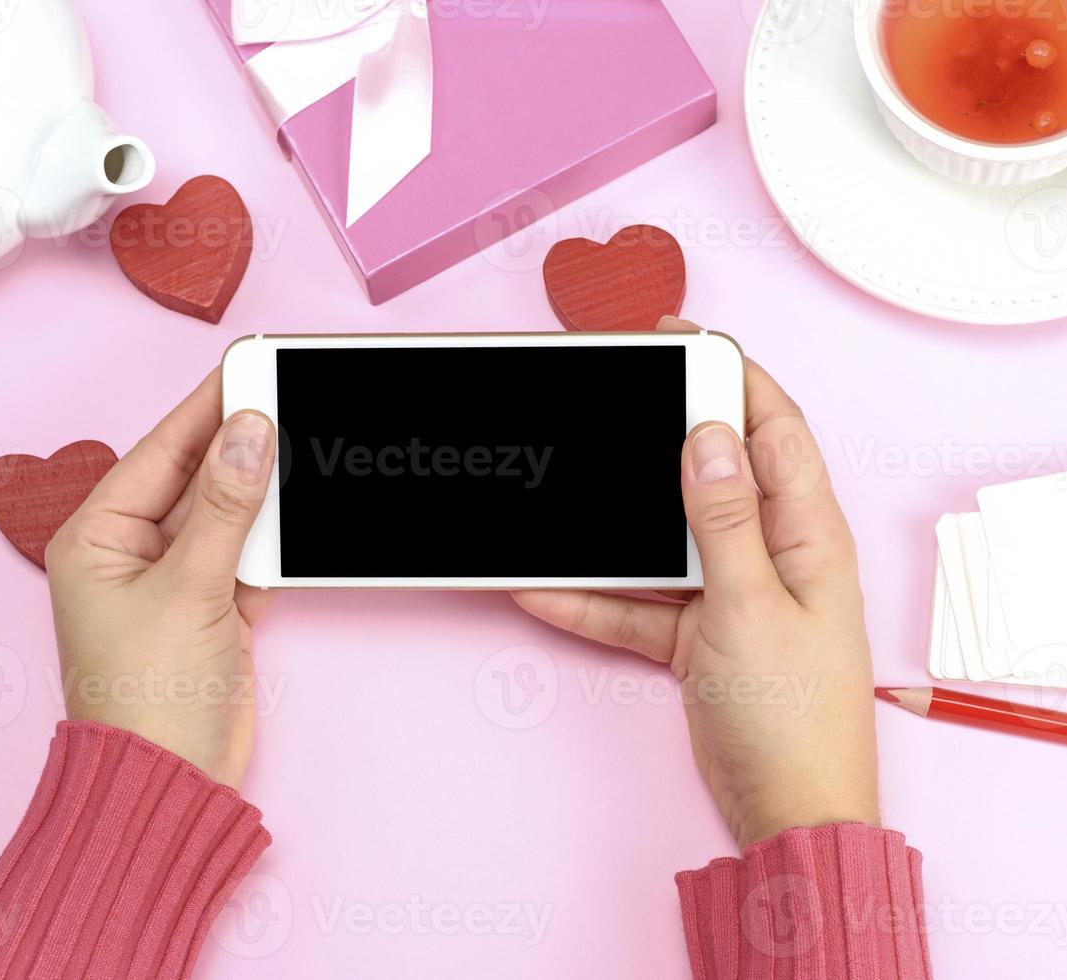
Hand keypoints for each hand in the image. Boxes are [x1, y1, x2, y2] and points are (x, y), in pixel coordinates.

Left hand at [45, 370, 275, 789]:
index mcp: (98, 536)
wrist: (173, 781)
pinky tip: (303, 505)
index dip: (207, 407)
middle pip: (196, 475)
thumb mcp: (189, 589)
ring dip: (264, 488)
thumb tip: (249, 430)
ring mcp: (176, 578)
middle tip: (289, 395)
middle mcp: (133, 550)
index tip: (251, 368)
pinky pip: (247, 550)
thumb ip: (226, 507)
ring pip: (227, 511)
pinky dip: (275, 534)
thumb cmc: (150, 695)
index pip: (160, 451)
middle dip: (242, 442)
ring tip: (305, 440)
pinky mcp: (213, 604)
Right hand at [513, 323, 879, 847]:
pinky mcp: (696, 632)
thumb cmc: (793, 718)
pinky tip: (543, 586)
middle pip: (711, 472)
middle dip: (661, 434)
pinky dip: (594, 596)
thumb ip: (724, 521)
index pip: (772, 428)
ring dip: (616, 521)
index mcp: (806, 533)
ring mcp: (730, 593)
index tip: (679, 343)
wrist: (786, 814)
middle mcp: (770, 553)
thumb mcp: (751, 606)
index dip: (730, 376)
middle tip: (613, 400)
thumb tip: (705, 435)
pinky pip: (637, 600)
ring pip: (664, 536)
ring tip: (567, 488)